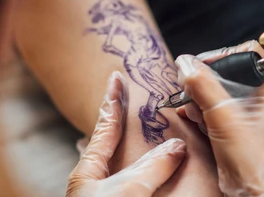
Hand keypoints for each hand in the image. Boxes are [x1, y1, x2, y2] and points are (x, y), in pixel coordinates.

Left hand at [67, 71, 185, 196]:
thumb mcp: (127, 190)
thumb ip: (152, 166)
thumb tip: (176, 146)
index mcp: (88, 171)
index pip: (105, 125)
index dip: (113, 100)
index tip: (116, 78)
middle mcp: (97, 181)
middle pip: (113, 141)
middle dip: (122, 119)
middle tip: (131, 100)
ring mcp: (109, 193)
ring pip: (126, 164)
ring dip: (137, 148)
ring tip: (143, 132)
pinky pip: (138, 182)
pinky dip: (146, 170)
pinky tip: (149, 172)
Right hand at [175, 41, 263, 196]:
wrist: (256, 194)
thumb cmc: (255, 162)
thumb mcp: (223, 115)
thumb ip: (202, 85)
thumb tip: (185, 63)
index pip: (245, 53)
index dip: (219, 56)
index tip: (197, 66)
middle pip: (229, 73)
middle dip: (204, 82)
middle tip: (189, 88)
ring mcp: (253, 114)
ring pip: (221, 92)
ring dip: (201, 98)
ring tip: (191, 107)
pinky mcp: (241, 128)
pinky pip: (220, 110)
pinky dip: (204, 111)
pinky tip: (194, 116)